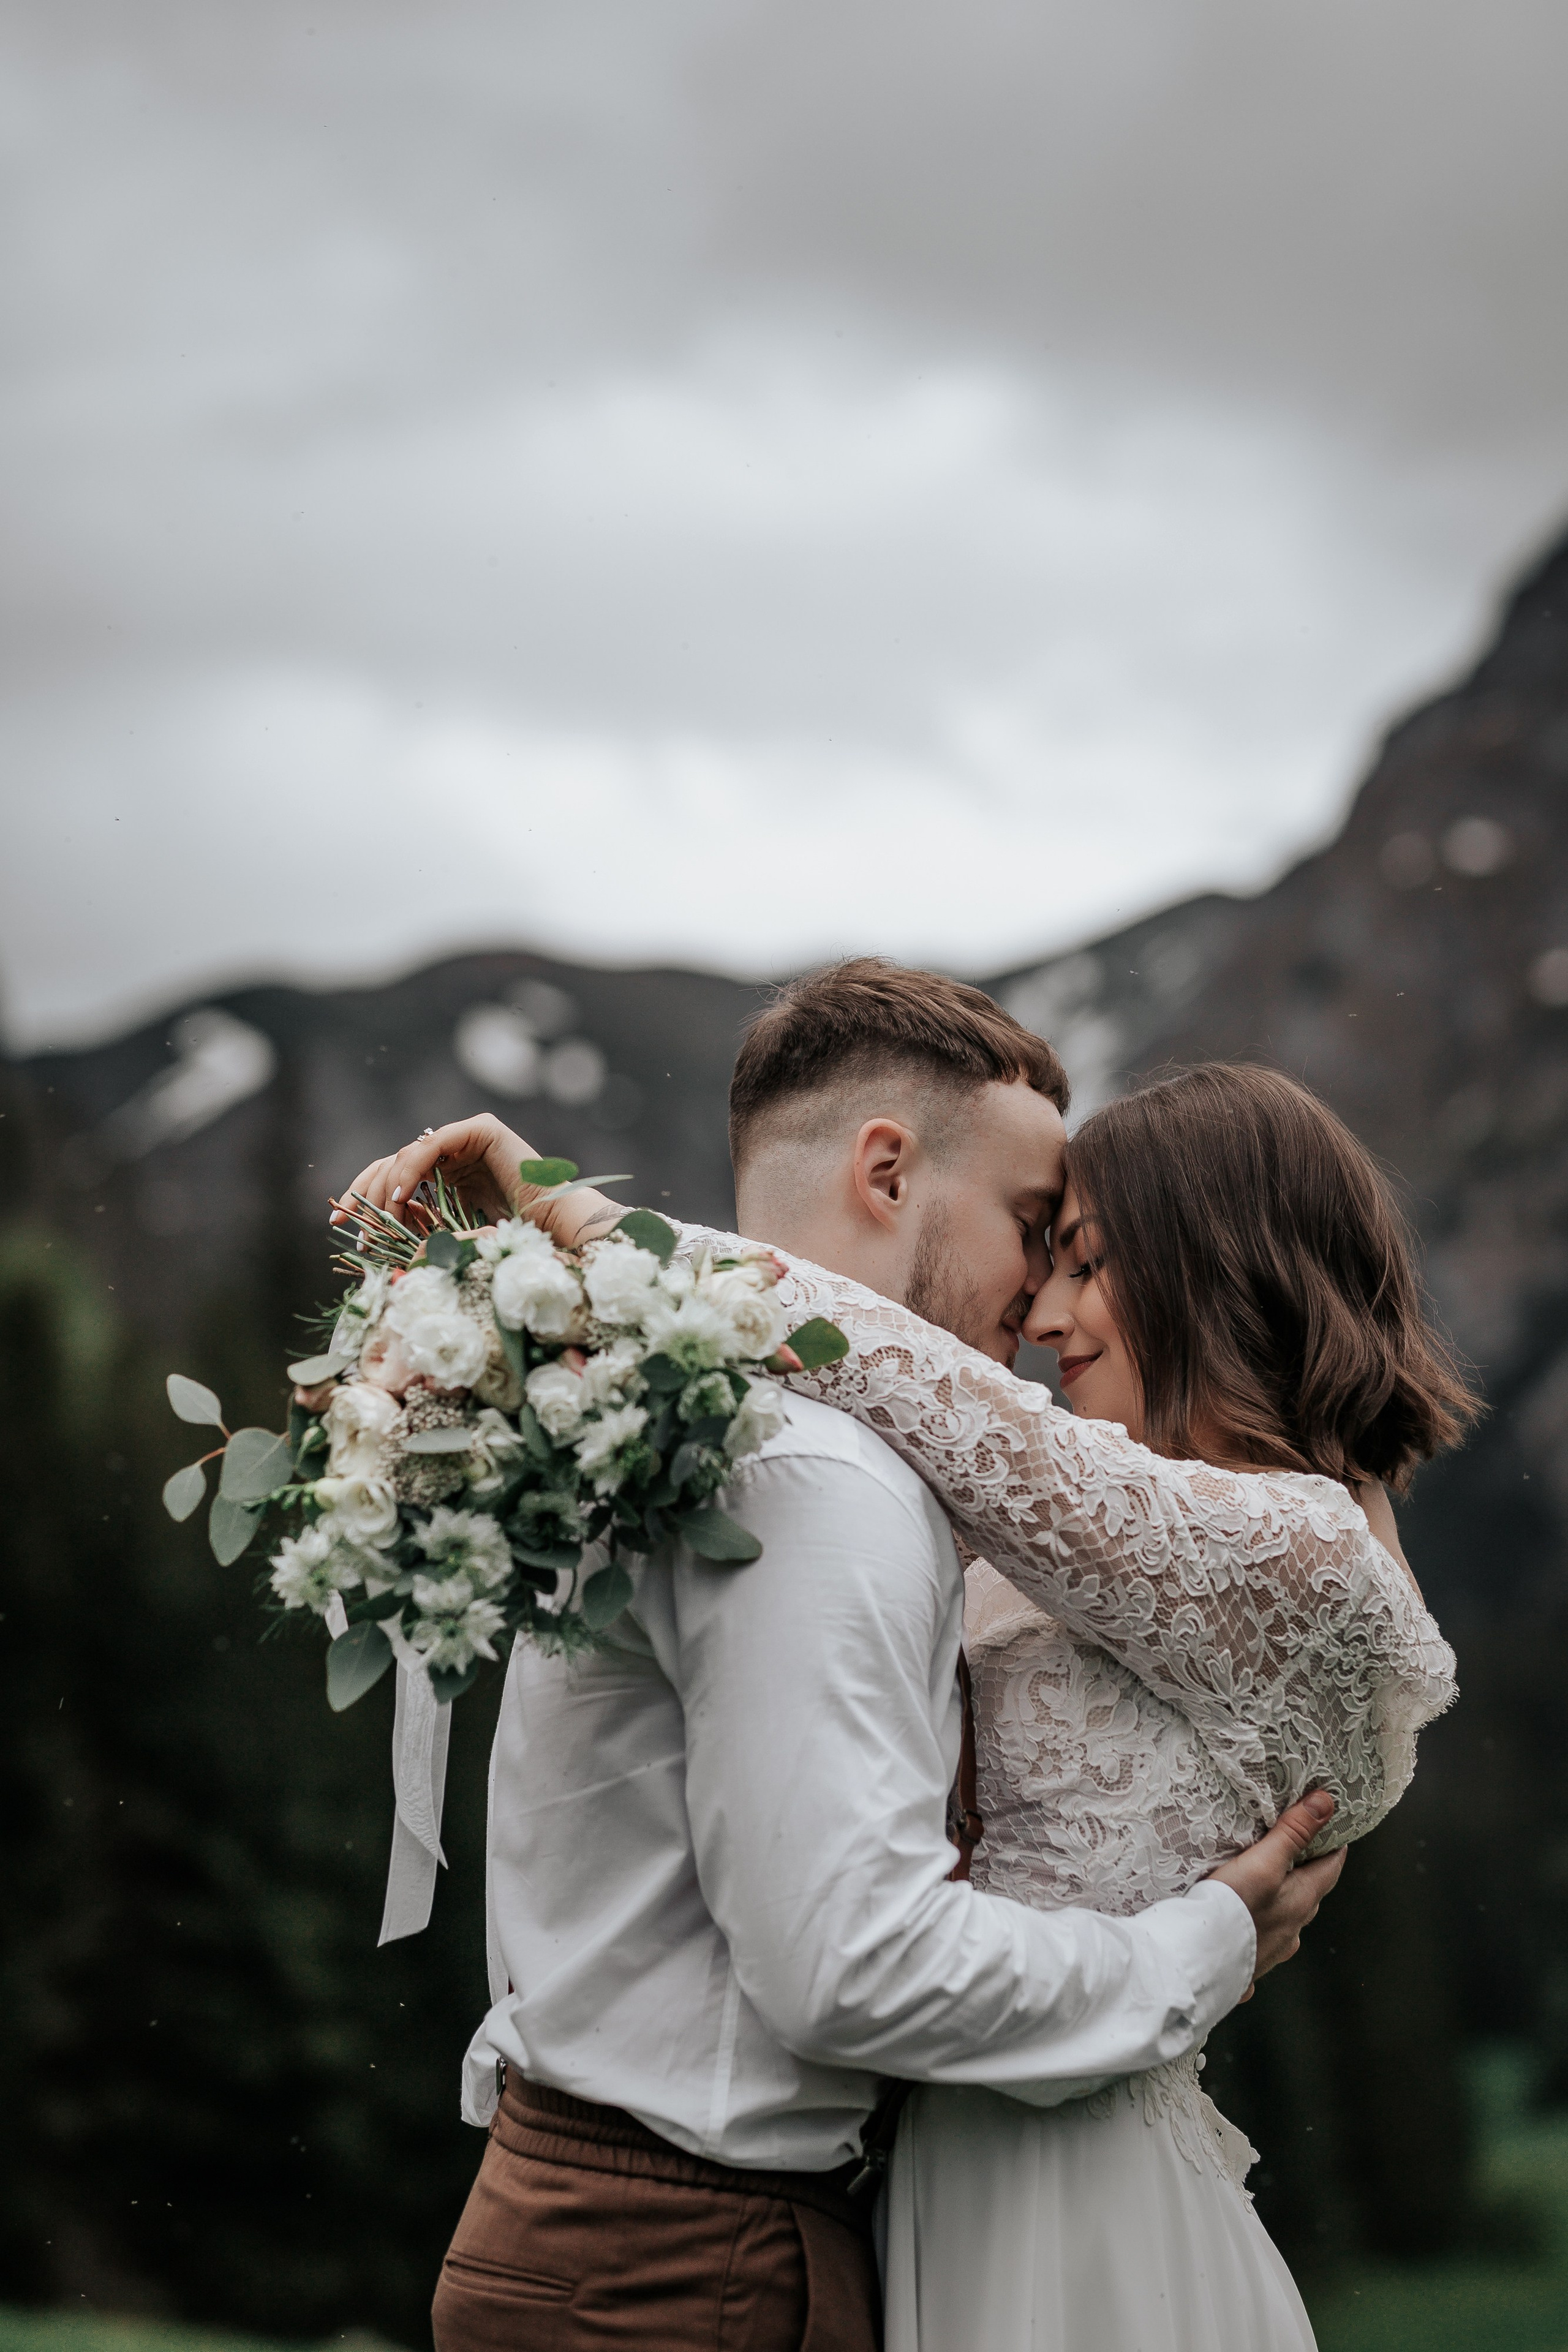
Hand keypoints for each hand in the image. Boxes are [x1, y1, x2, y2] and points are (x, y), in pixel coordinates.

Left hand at [330, 1114, 623, 1248]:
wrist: (557, 1231)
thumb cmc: (515, 1242)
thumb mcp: (453, 1237)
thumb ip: (421, 1229)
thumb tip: (373, 1238)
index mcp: (445, 1177)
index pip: (391, 1178)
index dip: (361, 1199)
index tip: (340, 1227)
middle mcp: (452, 1154)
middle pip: (390, 1162)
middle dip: (365, 1193)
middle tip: (349, 1225)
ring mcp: (465, 1139)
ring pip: (406, 1154)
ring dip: (389, 1188)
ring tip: (386, 1220)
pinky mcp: (480, 1131)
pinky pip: (432, 1144)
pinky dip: (412, 1168)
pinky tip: (403, 1196)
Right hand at [1206, 1790, 1345, 1997]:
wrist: (1195, 1960)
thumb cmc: (1232, 1908)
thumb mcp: (1263, 1863)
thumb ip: (1292, 1833)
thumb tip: (1326, 1803)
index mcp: (1302, 1902)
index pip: (1331, 1868)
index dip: (1334, 1846)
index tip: (1334, 1829)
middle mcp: (1292, 1930)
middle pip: (1309, 1894)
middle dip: (1307, 1871)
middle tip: (1297, 1849)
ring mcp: (1272, 1951)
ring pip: (1286, 1921)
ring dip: (1282, 1903)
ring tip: (1267, 1886)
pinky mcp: (1249, 1965)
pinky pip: (1260, 1946)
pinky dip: (1258, 1934)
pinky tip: (1243, 1933)